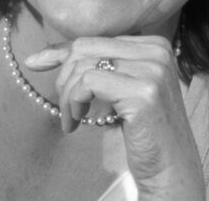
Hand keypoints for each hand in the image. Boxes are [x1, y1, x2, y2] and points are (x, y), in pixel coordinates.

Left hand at [25, 35, 205, 199]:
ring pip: (84, 66)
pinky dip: (73, 102)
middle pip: (86, 48)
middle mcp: (157, 52)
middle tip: (64, 107)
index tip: (36, 63)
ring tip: (71, 118)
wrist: (172, 169)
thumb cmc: (143, 131)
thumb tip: (41, 55)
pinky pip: (88, 83)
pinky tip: (76, 121)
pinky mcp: (143, 92)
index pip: (95, 39)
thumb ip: (93, 66)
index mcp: (154, 45)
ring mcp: (152, 70)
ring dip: (67, 96)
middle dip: (64, 77)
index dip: (62, 53)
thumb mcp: (120, 89)